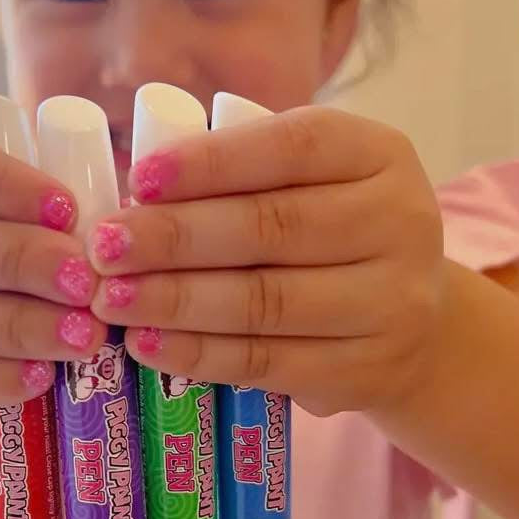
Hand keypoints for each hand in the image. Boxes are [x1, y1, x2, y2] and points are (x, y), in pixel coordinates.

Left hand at [89, 107, 444, 416]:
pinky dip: (198, 354)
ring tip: (111, 299)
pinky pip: (267, 362)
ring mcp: (390, 304)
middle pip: (271, 228)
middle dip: (174, 238)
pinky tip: (147, 344)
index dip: (210, 163)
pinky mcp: (364, 371)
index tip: (138, 180)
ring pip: (264, 301)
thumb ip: (245, 179)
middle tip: (104, 248)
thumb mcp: (314, 186)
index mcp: (379, 156)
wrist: (414, 324)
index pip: (292, 147)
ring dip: (175, 301)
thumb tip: (137, 198)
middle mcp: (400, 224)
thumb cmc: (337, 238)